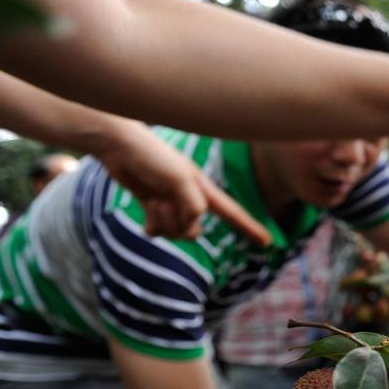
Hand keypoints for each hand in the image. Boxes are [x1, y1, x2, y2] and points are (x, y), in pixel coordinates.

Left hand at [96, 123, 270, 244]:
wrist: (120, 146)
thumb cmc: (152, 156)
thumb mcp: (180, 180)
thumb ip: (192, 205)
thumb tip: (192, 225)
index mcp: (204, 190)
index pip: (233, 213)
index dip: (250, 227)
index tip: (268, 242)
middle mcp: (191, 198)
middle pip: (194, 230)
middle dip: (178, 225)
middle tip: (164, 203)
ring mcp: (172, 203)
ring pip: (174, 232)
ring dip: (162, 221)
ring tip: (152, 201)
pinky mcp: (153, 204)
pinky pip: (158, 231)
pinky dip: (152, 228)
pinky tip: (145, 220)